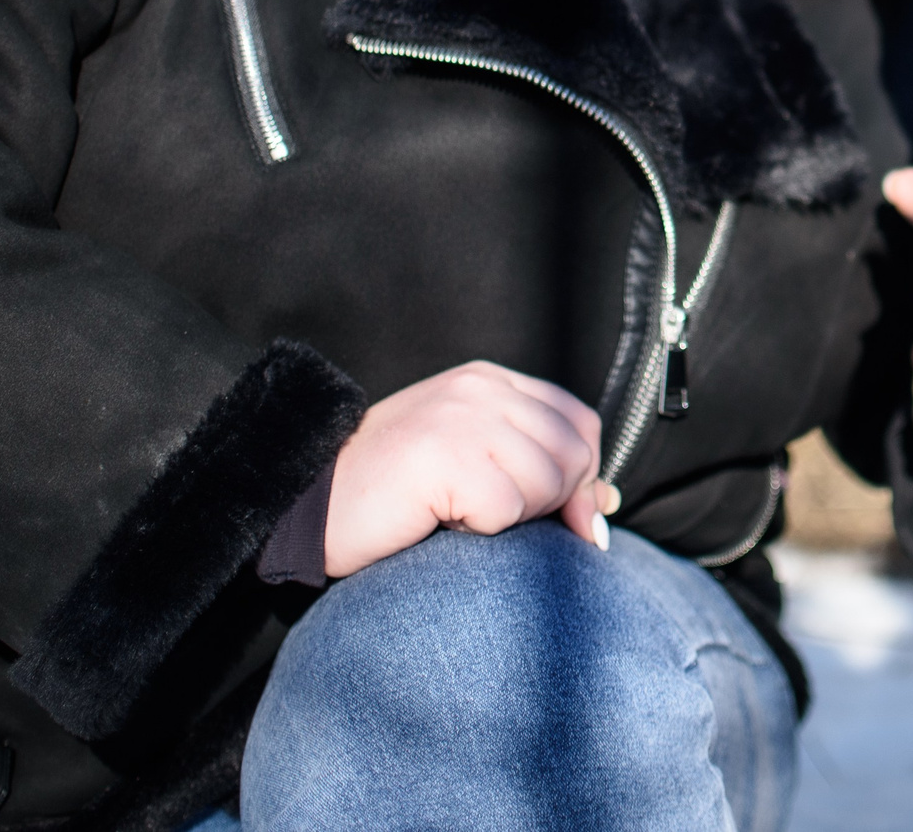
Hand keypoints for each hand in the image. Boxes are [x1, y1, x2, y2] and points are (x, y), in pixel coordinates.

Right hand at [323, 361, 618, 577]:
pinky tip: (441, 521)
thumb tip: (606, 508)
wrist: (307, 506)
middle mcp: (480, 388)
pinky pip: (507, 510)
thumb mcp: (474, 469)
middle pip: (573, 455)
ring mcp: (461, 418)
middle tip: (494, 519)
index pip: (580, 423)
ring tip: (460, 514)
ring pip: (547, 483)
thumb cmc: (393, 496)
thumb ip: (538, 471)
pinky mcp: (443, 456)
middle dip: (551, 504)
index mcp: (490, 381)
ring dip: (513, 518)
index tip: (558, 514)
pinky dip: (482, 531)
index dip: (582, 475)